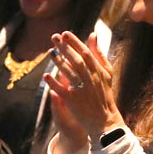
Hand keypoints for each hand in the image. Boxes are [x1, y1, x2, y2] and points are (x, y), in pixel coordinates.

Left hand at [43, 32, 120, 153]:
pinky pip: (63, 91)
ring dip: (59, 62)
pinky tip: (46, 76)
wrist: (105, 120)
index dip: (75, 42)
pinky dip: (54, 83)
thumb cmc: (104, 93)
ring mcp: (83, 91)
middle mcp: (91, 79)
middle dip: (65, 48)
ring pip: (70, 74)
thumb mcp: (106, 72)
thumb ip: (99, 53)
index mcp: (99, 71)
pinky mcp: (74, 102)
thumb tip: (93, 34)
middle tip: (54, 37)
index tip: (65, 33)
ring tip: (50, 52)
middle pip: (77, 61)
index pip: (86, 53)